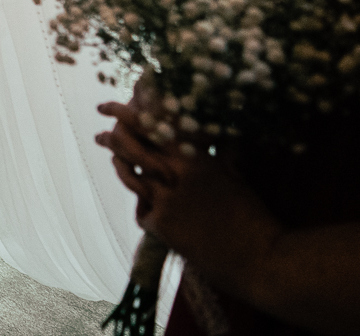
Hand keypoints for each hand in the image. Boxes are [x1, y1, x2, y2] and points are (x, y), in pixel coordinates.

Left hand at [96, 94, 282, 296]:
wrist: (258, 259)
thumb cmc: (251, 214)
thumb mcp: (235, 174)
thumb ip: (221, 148)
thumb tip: (217, 125)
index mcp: (196, 157)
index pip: (156, 123)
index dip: (132, 108)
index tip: (114, 100)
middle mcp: (178, 174)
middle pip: (132, 144)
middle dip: (113, 132)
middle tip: (100, 125)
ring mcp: (167, 200)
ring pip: (130, 174)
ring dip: (119, 163)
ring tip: (111, 153)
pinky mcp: (162, 226)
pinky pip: (142, 211)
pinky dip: (144, 206)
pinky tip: (142, 202)